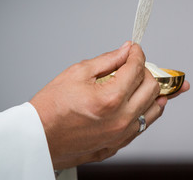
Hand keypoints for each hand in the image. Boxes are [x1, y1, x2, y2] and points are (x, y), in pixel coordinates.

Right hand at [30, 42, 163, 168]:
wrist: (38, 138)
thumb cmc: (51, 108)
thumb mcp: (77, 73)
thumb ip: (107, 60)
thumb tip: (125, 51)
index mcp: (110, 98)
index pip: (136, 68)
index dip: (137, 54)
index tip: (134, 49)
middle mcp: (121, 119)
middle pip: (151, 87)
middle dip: (146, 70)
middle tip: (135, 65)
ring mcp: (121, 135)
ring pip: (154, 109)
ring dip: (151, 92)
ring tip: (142, 82)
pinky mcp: (118, 144)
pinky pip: (143, 125)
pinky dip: (146, 111)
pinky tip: (141, 103)